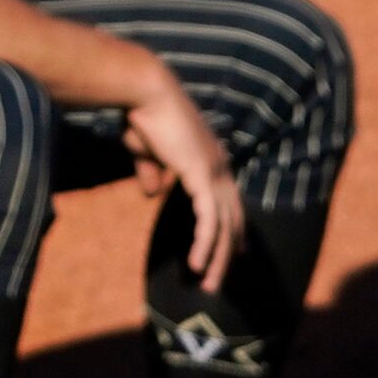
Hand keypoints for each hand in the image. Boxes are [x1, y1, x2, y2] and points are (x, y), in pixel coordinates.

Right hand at [115, 68, 244, 292]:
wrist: (143, 92)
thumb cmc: (142, 116)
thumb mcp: (147, 152)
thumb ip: (152, 173)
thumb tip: (152, 194)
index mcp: (211, 159)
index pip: (230, 201)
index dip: (233, 227)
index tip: (235, 251)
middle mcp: (220, 166)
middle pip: (232, 219)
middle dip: (227, 252)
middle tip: (219, 279)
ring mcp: (215, 171)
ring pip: (223, 226)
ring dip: (216, 258)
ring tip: (208, 285)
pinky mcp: (202, 176)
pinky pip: (209, 220)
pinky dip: (205, 244)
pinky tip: (197, 265)